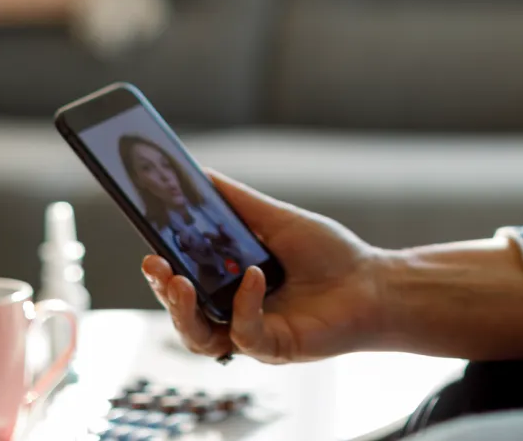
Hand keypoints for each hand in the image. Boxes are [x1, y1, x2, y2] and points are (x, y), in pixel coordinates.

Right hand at [142, 171, 387, 363]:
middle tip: (155, 266)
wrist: (374, 283)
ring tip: (179, 282)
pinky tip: (254, 276)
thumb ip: (238, 202)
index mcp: (232, 283)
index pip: (185, 282)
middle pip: (184, 313)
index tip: (148, 246)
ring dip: (182, 311)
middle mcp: (236, 312)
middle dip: (164, 291)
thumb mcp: (278, 219)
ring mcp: (252, 333)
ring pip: (199, 336)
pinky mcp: (273, 348)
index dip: (163, 269)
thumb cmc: (331, 254)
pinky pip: (243, 333)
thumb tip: (200, 174)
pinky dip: (244, 302)